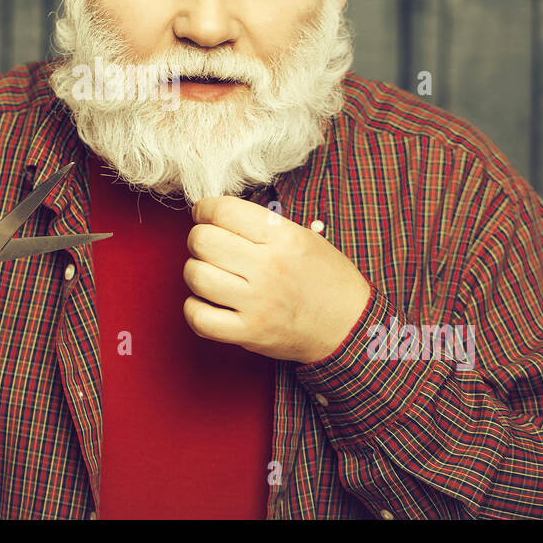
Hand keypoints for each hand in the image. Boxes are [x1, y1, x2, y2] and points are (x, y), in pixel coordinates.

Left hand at [182, 195, 372, 363]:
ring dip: (196, 271)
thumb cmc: (324, 277)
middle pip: (202, 241)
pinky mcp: (248, 333)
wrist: (348, 326)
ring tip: (211, 273)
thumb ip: (260, 223)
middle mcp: (268, 268)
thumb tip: (214, 212)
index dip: (205, 209)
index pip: (223, 211)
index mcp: (283, 237)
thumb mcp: (302, 236)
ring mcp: (257, 303)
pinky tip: (208, 301)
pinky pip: (198, 317)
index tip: (205, 214)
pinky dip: (195, 308)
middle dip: (199, 238)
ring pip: (196, 276)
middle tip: (211, 245)